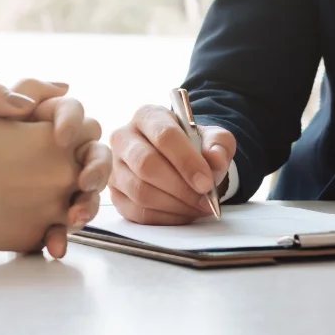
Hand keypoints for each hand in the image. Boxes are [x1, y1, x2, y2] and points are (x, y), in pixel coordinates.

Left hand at [0, 80, 110, 256]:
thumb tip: (29, 105)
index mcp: (37, 119)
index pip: (72, 112)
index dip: (73, 122)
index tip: (60, 138)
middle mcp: (51, 152)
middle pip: (92, 154)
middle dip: (97, 168)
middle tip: (84, 182)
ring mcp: (49, 187)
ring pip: (84, 194)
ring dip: (88, 205)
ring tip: (73, 219)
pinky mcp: (39, 217)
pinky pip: (60, 226)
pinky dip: (62, 237)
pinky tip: (54, 245)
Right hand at [109, 105, 234, 224]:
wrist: (181, 161)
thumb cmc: (194, 146)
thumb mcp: (214, 138)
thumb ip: (219, 145)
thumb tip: (215, 159)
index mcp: (148, 116)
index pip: (164, 136)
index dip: (187, 161)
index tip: (206, 182)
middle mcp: (124, 138)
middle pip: (146, 164)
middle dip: (180, 187)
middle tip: (204, 199)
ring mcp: (116, 167)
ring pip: (140, 191)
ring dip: (175, 205)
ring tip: (198, 206)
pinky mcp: (115, 194)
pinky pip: (138, 212)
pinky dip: (166, 217)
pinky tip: (185, 213)